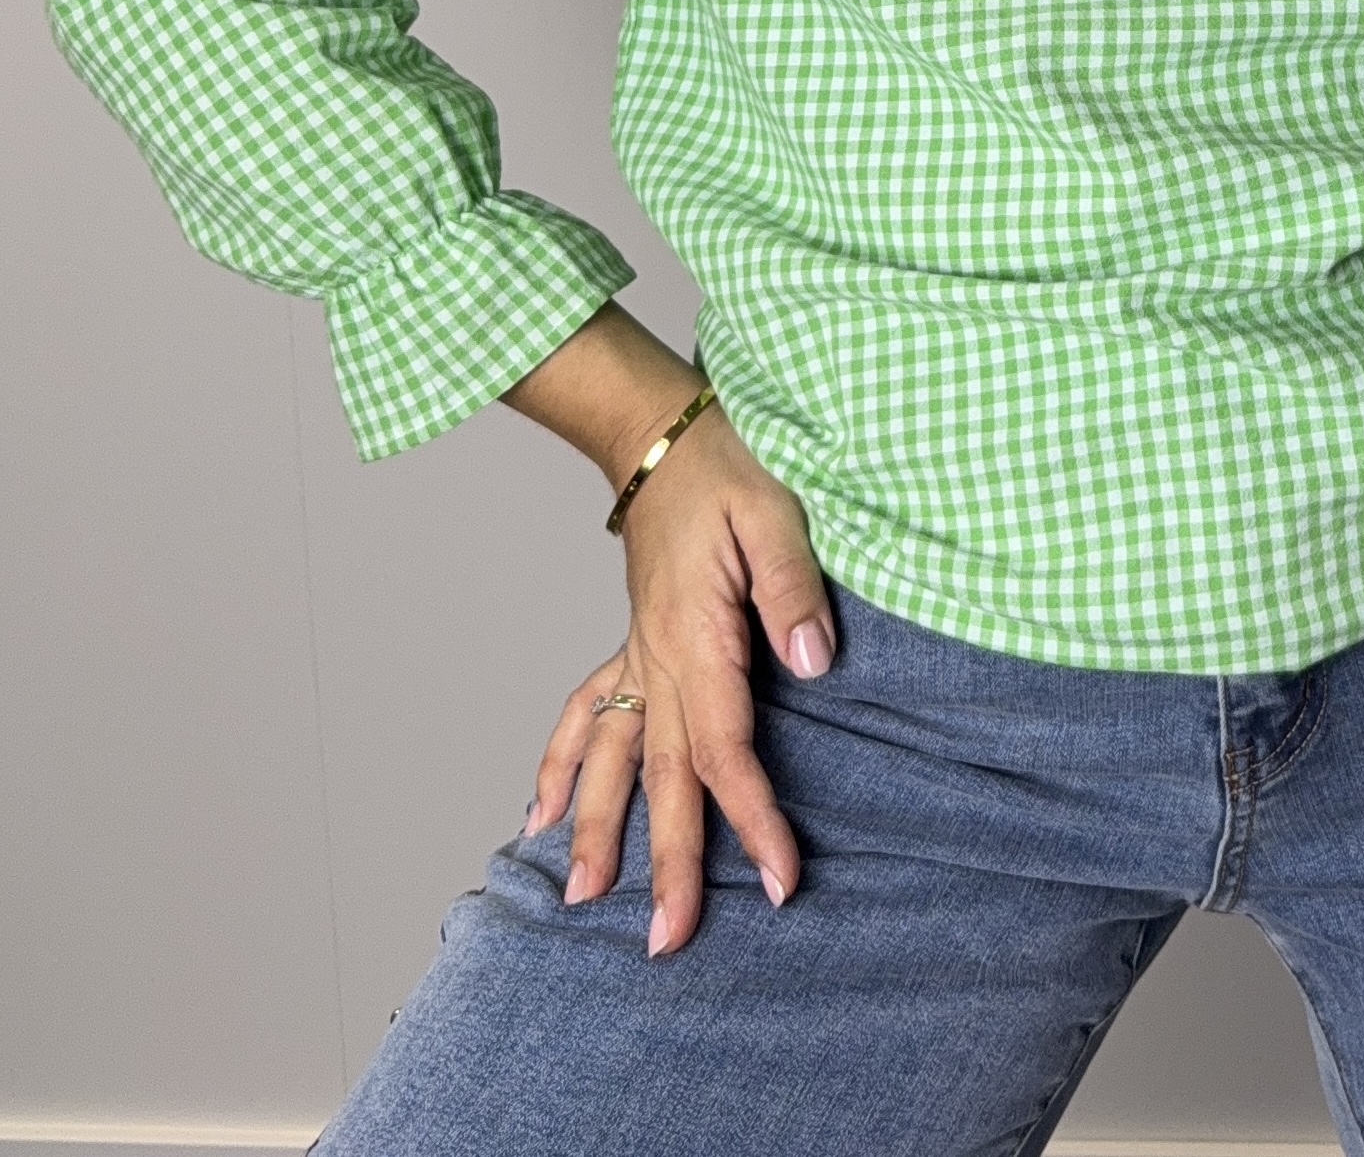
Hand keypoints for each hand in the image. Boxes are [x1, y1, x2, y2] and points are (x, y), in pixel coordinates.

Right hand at [523, 406, 834, 953]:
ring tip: (583, 902)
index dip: (750, 819)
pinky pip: (587, 709)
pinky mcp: (633, 639)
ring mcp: (636, 651)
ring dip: (598, 830)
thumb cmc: (731, 467)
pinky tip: (541, 813)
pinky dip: (562, 763)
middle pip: (660, 777)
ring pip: (612, 757)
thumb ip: (791, 591)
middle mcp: (656, 657)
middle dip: (666, 863)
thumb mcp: (777, 514)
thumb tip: (811, 666)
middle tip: (668, 942)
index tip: (779, 879)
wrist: (666, 432)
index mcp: (695, 637)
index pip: (724, 750)